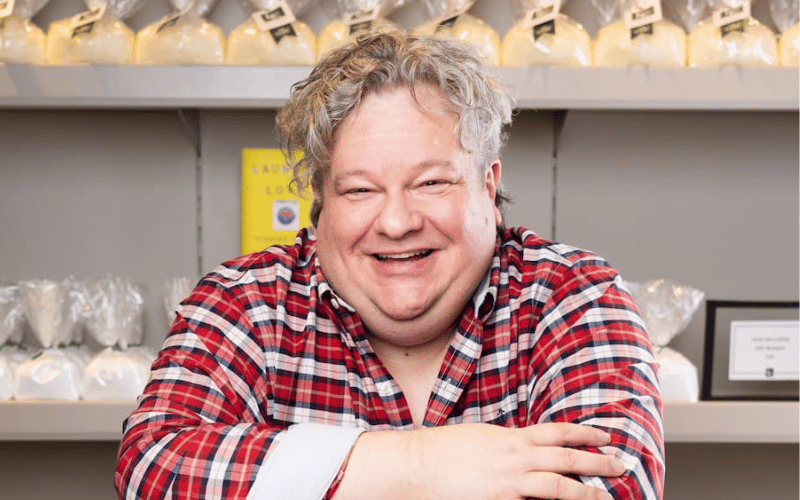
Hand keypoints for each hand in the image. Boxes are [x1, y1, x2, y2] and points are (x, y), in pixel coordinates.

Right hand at [334, 422, 624, 499]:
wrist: (418, 464)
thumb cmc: (443, 452)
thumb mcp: (480, 438)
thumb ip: (505, 444)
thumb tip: (521, 447)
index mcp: (511, 437)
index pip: (557, 431)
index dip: (584, 433)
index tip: (604, 435)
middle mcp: (515, 455)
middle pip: (566, 456)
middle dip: (597, 460)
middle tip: (619, 465)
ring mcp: (510, 479)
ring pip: (559, 483)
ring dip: (585, 489)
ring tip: (605, 494)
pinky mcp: (501, 498)